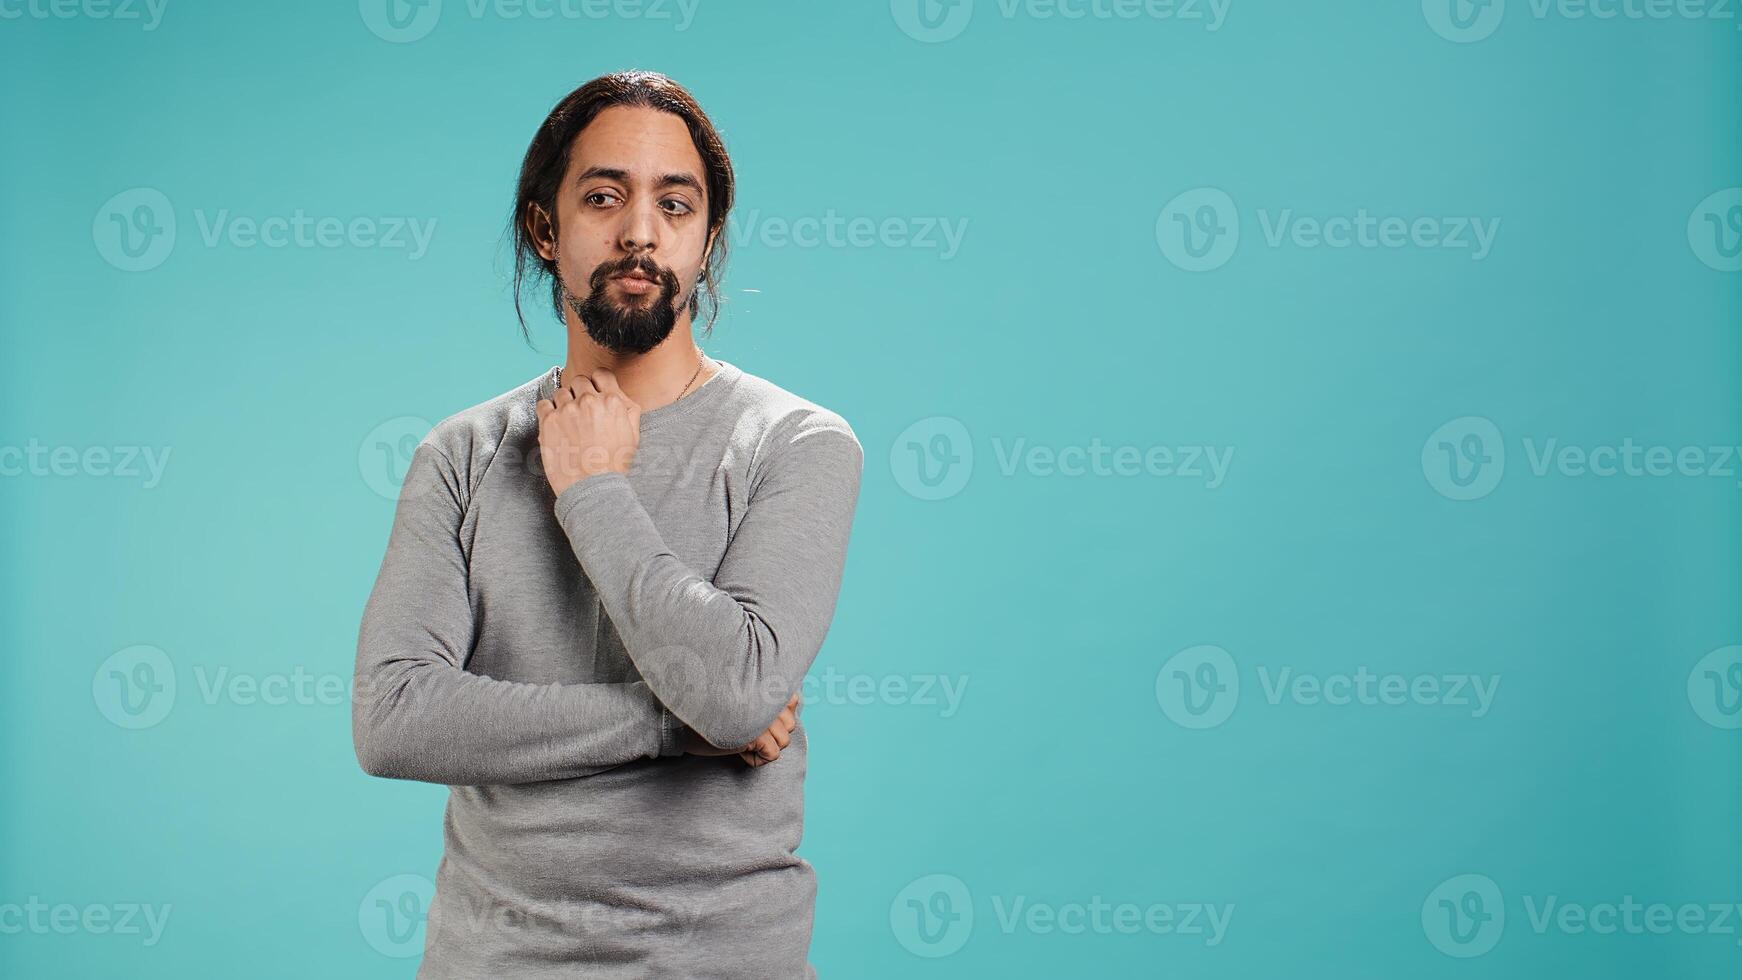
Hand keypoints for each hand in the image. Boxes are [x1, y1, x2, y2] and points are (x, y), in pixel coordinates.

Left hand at [535, 367, 639, 496]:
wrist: (593, 488)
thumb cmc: (614, 466)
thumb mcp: (633, 435)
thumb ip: (627, 410)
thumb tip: (618, 396)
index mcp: (612, 401)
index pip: (601, 374)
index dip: (596, 382)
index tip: (593, 391)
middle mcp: (589, 401)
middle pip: (579, 381)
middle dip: (579, 393)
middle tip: (579, 411)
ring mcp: (567, 409)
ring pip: (560, 392)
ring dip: (563, 403)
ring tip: (567, 422)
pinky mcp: (548, 421)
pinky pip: (543, 403)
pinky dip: (547, 411)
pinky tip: (554, 424)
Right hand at [676, 693, 802, 766]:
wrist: (679, 722)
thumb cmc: (708, 709)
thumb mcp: (741, 697)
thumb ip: (767, 696)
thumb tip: (792, 704)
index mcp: (765, 681)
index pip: (793, 701)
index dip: (775, 717)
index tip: (752, 718)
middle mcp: (767, 696)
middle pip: (790, 725)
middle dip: (771, 733)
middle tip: (745, 730)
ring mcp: (763, 716)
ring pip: (783, 742)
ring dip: (764, 746)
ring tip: (742, 738)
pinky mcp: (755, 734)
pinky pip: (771, 755)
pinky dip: (756, 758)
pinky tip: (739, 750)